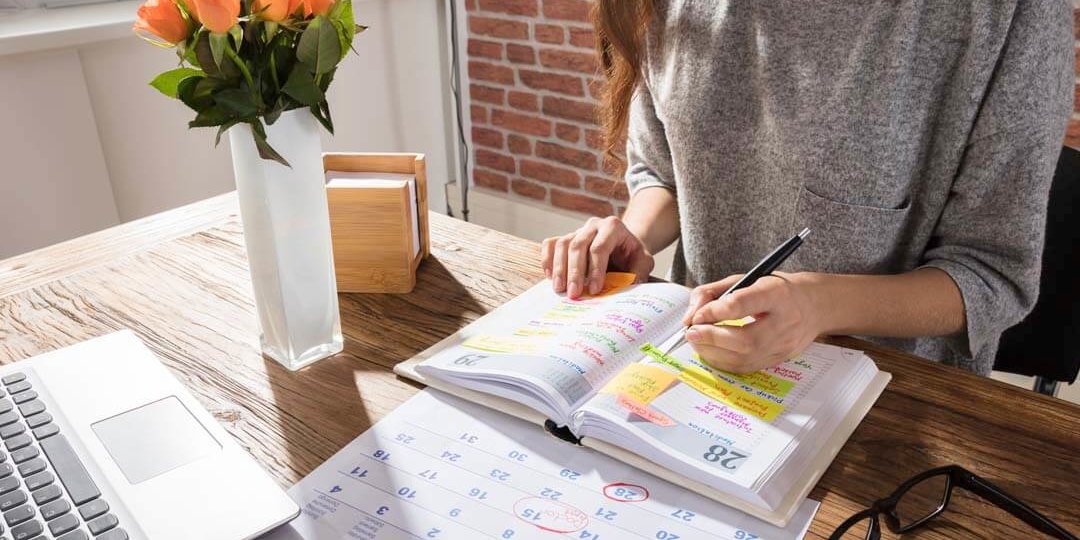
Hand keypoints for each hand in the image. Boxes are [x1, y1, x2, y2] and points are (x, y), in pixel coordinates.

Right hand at [540, 216, 653, 297]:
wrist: (624, 245)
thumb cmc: (632, 255)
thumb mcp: (643, 261)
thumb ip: (638, 273)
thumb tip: (628, 288)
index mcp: (613, 227)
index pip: (599, 247)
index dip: (596, 269)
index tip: (595, 289)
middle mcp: (593, 225)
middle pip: (577, 245)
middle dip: (574, 272)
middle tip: (573, 294)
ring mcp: (577, 230)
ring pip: (562, 244)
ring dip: (559, 268)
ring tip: (560, 289)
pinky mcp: (566, 238)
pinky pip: (550, 244)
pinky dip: (547, 259)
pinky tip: (550, 276)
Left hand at [681, 273, 822, 372]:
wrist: (815, 305)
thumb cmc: (775, 289)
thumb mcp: (745, 279)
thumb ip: (713, 292)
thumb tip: (691, 316)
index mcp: (777, 294)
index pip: (742, 304)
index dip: (714, 312)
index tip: (696, 315)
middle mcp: (785, 322)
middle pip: (745, 339)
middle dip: (711, 338)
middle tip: (691, 333)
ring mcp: (785, 345)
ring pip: (744, 358)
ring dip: (713, 352)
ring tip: (697, 342)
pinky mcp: (780, 359)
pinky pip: (747, 367)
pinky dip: (723, 362)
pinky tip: (711, 351)